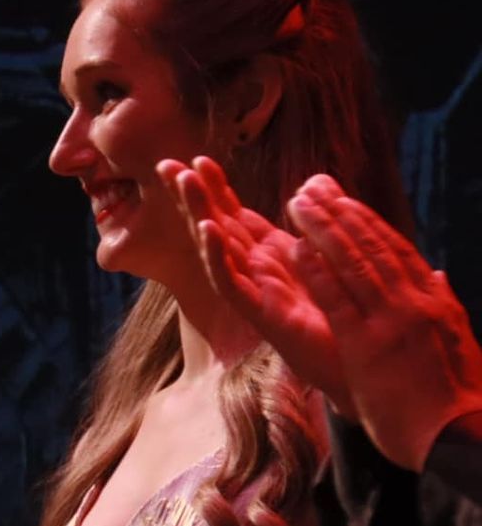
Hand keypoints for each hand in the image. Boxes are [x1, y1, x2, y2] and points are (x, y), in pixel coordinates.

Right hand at [162, 156, 351, 409]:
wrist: (360, 366)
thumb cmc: (345, 318)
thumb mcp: (331, 260)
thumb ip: (317, 228)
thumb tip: (316, 184)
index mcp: (272, 256)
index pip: (236, 214)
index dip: (216, 188)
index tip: (198, 159)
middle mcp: (255, 271)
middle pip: (216, 224)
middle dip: (192, 194)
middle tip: (166, 164)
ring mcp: (253, 291)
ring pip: (216, 247)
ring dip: (198, 212)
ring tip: (183, 181)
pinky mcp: (258, 312)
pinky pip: (231, 281)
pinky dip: (217, 255)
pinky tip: (208, 229)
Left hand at [284, 174, 481, 471]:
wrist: (456, 436)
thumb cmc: (453, 394)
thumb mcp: (454, 338)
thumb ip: (441, 302)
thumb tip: (438, 274)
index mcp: (432, 300)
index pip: (396, 250)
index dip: (366, 221)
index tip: (343, 199)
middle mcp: (414, 303)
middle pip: (373, 247)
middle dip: (340, 214)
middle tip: (311, 189)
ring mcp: (392, 322)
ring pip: (355, 264)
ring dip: (324, 230)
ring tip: (298, 204)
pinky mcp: (368, 346)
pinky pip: (338, 301)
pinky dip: (317, 272)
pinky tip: (295, 250)